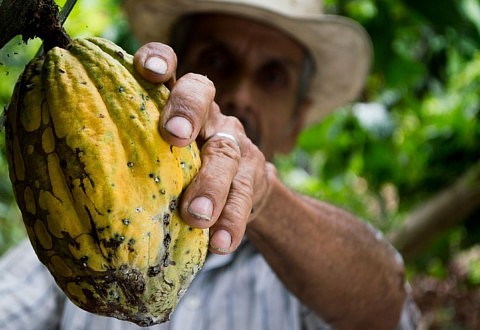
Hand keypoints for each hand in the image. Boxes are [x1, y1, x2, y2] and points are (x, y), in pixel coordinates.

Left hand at [134, 42, 273, 253]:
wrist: (238, 190)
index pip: (170, 67)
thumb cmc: (180, 172)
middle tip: (174, 136)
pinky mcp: (254, 174)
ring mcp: (234, 142)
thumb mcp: (158, 156)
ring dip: (211, 184)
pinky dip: (232, 220)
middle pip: (202, 94)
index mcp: (176, 103)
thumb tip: (68, 181)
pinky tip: (221, 243)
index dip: (160, 60)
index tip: (147, 70)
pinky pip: (245, 195)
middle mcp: (207, 114)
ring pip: (226, 151)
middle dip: (187, 111)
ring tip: (197, 216)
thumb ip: (133, 153)